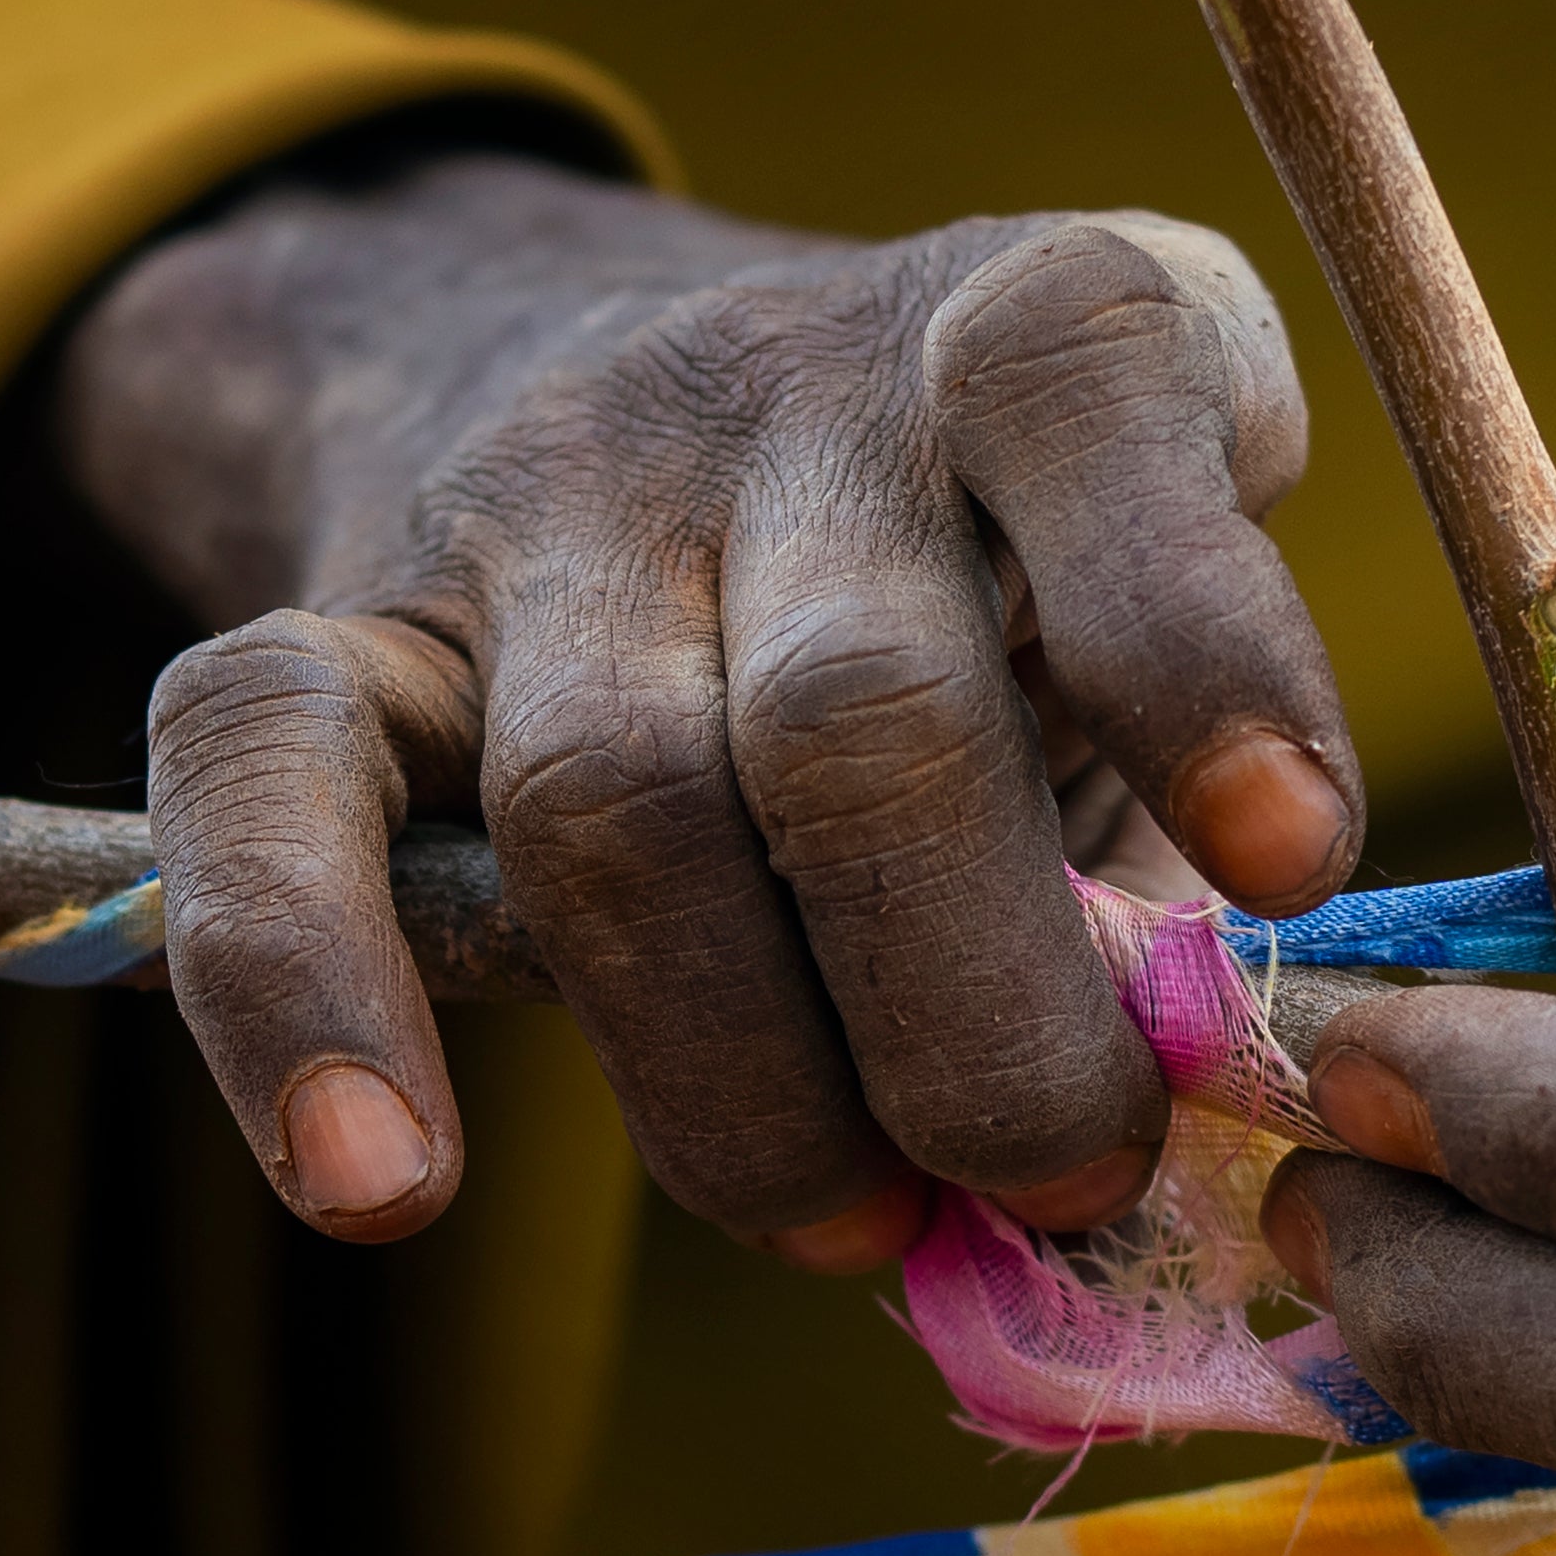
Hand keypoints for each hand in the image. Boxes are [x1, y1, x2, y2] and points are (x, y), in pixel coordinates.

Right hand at [61, 150, 1355, 1257]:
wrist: (617, 361)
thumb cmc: (992, 590)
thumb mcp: (1145, 633)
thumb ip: (1181, 844)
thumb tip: (1194, 1148)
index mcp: (1042, 329)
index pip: (1094, 395)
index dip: (1199, 639)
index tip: (1295, 863)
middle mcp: (787, 383)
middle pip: (859, 717)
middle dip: (982, 1018)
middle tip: (1071, 1175)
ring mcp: (546, 492)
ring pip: (612, 805)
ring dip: (748, 1085)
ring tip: (859, 1227)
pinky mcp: (339, 614)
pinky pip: (261, 778)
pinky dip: (301, 994)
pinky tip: (381, 1186)